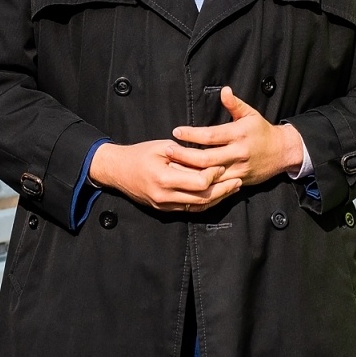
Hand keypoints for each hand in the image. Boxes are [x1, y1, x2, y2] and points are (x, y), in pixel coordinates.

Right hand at [89, 140, 241, 211]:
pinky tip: (217, 195)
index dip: (214, 175)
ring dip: (217, 198)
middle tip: (238, 181)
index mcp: (164, 178)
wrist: (117, 171)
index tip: (222, 166)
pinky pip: (190, 209)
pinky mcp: (165, 209)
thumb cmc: (140, 154)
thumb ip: (185, 155)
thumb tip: (208, 158)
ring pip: (198, 206)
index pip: (199, 183)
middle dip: (223, 190)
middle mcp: (165, 196)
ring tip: (233, 189)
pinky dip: (205, 203)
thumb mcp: (163, 147)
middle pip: (202, 198)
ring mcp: (165, 205)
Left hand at [170, 86, 304, 188]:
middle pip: (206, 158)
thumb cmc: (262, 131)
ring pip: (210, 175)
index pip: (211, 135)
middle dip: (185, 155)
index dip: (192, 134)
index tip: (176, 131)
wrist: (282, 152)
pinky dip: (202, 183)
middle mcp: (238, 152)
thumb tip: (224, 90)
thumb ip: (235, 104)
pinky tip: (188, 180)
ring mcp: (238, 169)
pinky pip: (217, 185)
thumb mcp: (250, 114)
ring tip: (172, 166)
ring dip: (190, 172)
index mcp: (239, 134)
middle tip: (168, 151)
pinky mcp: (239, 181)